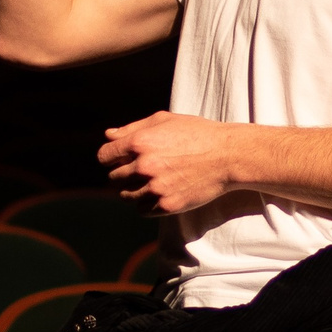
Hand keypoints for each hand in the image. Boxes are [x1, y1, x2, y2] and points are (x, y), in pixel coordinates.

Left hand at [99, 110, 242, 214]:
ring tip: (152, 182)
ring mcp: (155, 188)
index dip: (110, 157)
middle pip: (114, 177)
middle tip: (142, 170)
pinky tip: (159, 193)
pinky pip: (142, 210)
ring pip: (126, 196)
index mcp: (139, 142)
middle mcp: (143, 166)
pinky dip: (146, 204)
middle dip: (124, 173)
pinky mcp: (166, 205)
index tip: (119, 159)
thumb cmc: (196, 133)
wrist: (227, 156)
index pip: (104, 156)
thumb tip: (108, 135)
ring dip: (134, 190)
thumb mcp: (164, 121)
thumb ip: (132, 128)